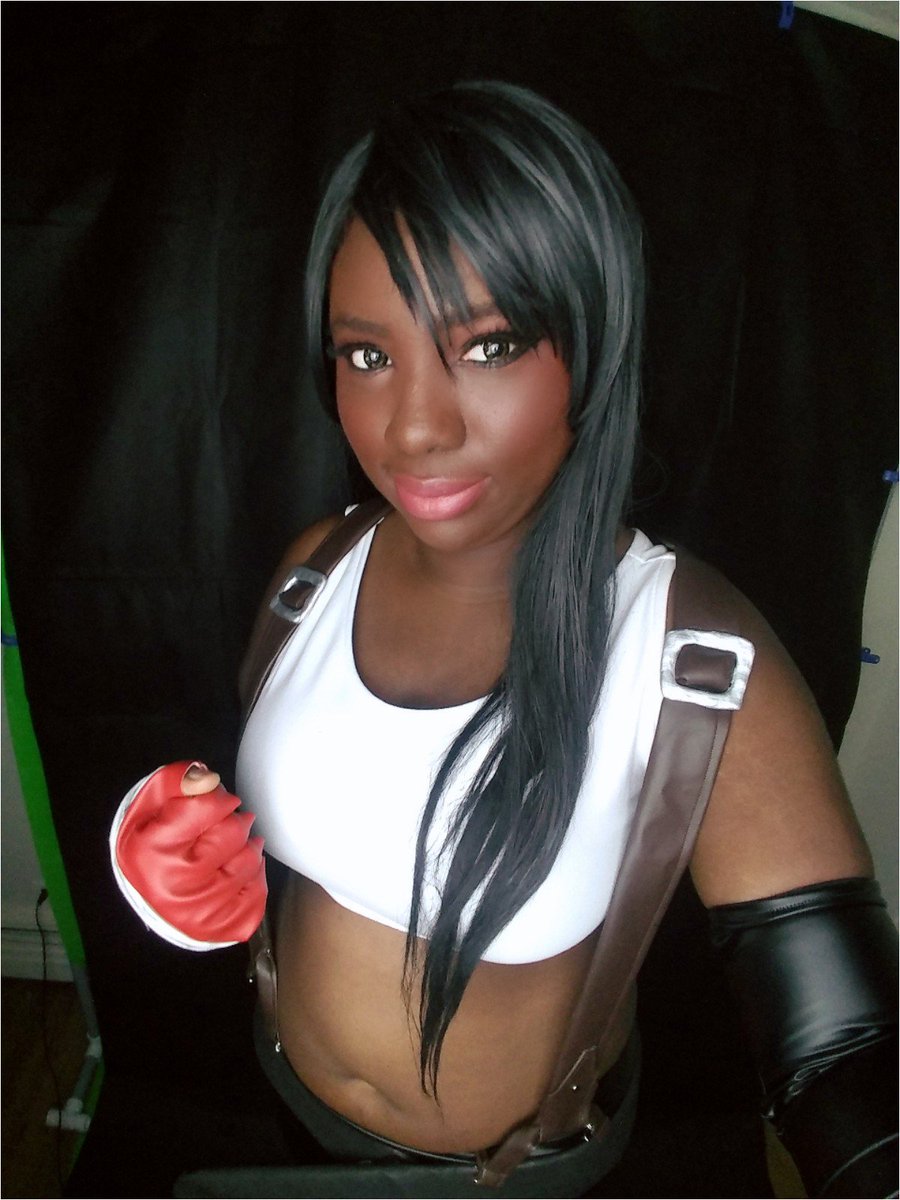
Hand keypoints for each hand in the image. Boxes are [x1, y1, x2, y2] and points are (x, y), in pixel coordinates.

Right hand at [113, 761, 266, 945]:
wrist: (146, 898)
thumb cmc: (151, 845)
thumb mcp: (150, 806)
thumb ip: (177, 781)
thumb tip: (208, 778)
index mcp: (154, 850)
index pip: (208, 808)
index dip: (219, 799)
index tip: (218, 803)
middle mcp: (178, 885)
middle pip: (234, 833)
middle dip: (233, 821)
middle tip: (223, 825)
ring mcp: (203, 910)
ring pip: (251, 860)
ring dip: (246, 846)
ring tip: (232, 845)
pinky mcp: (224, 927)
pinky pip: (258, 891)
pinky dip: (253, 875)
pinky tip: (235, 869)